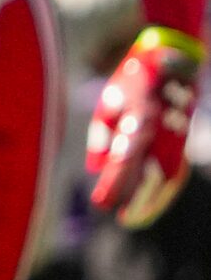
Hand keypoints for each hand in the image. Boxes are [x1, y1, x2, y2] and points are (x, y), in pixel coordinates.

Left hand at [90, 27, 201, 228]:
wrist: (175, 60)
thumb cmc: (135, 78)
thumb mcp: (110, 100)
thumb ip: (102, 135)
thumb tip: (96, 168)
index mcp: (139, 120)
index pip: (124, 160)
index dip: (114, 184)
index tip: (101, 203)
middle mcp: (161, 133)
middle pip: (151, 175)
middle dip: (137, 199)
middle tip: (122, 219)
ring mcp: (176, 138)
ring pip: (168, 178)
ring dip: (153, 200)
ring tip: (135, 216)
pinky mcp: (182, 140)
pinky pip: (175, 171)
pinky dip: (164, 189)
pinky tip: (152, 201)